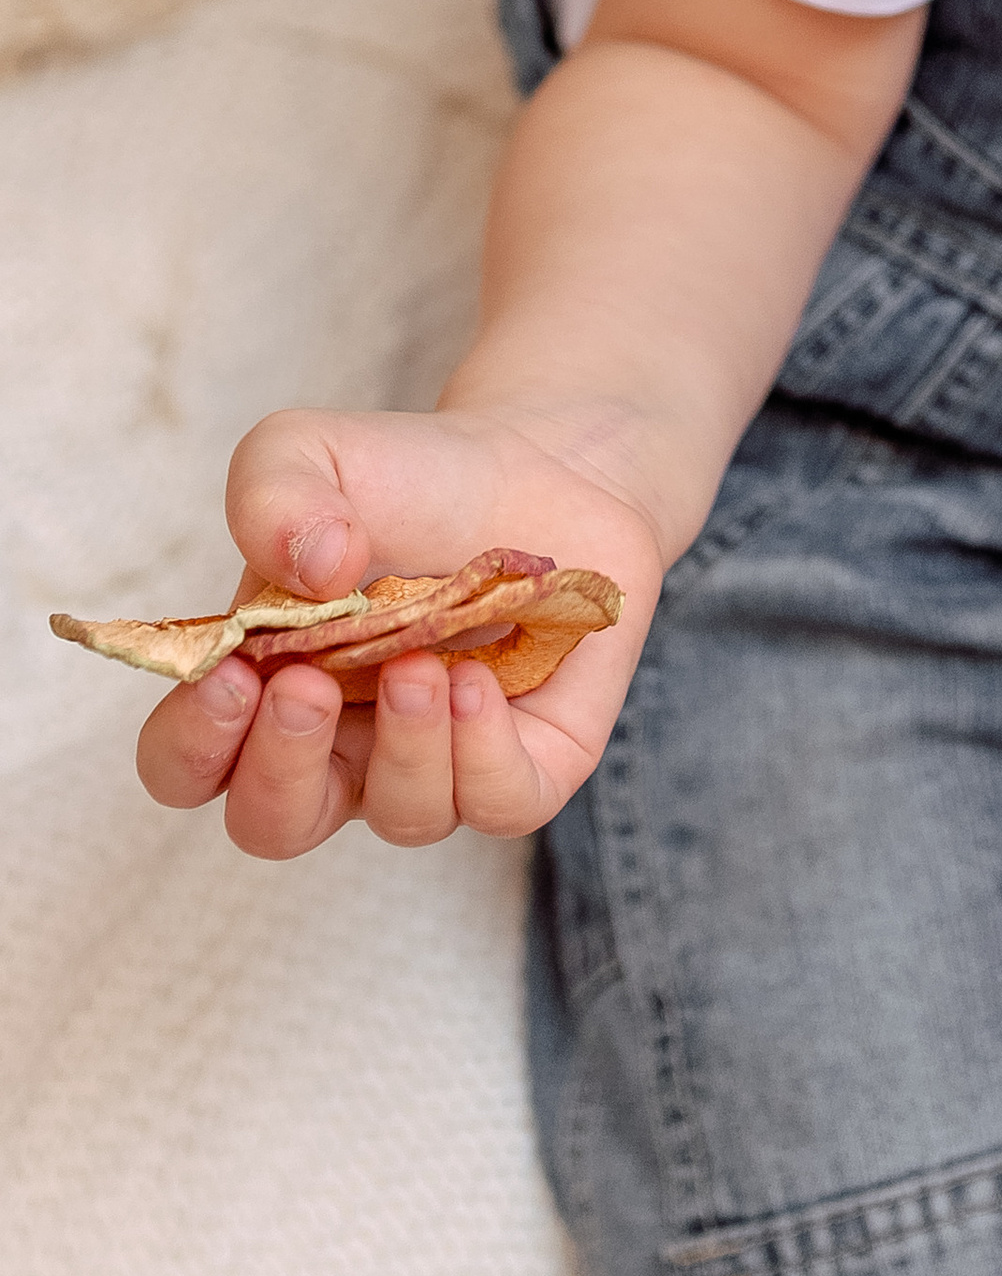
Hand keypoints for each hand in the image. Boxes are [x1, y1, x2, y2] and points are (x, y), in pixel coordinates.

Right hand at [133, 407, 664, 859]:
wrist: (536, 468)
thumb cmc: (405, 477)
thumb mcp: (308, 452)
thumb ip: (271, 494)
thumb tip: (309, 570)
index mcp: (263, 691)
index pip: (191, 767)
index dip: (193, 744)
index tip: (230, 676)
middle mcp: (340, 747)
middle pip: (275, 822)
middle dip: (281, 769)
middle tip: (306, 687)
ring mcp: (432, 763)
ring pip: (399, 817)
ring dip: (403, 748)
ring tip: (419, 662)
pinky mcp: (524, 761)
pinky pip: (498, 803)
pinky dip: (484, 755)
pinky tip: (477, 680)